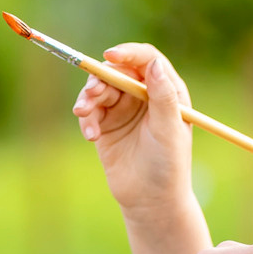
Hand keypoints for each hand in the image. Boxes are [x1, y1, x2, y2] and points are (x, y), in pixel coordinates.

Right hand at [72, 44, 198, 224]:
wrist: (151, 200)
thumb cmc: (168, 165)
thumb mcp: (168, 129)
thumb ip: (162, 96)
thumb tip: (153, 64)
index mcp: (166, 90)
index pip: (146, 60)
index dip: (128, 53)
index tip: (110, 56)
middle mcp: (143, 95)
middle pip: (116, 71)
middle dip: (100, 78)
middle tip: (92, 93)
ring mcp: (123, 109)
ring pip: (99, 89)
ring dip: (88, 98)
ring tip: (84, 115)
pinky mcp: (105, 125)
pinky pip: (90, 112)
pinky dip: (87, 120)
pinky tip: (91, 137)